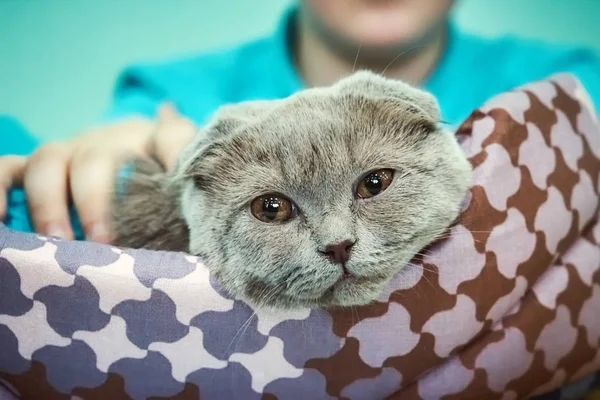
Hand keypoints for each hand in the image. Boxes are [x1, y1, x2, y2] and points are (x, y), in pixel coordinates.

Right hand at [0, 105, 196, 241]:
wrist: (137, 164)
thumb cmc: (165, 191)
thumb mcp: (185, 196)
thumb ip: (195, 208)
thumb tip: (214, 241)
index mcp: (157, 142)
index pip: (171, 135)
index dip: (177, 154)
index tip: (179, 182)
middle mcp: (112, 140)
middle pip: (97, 157)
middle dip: (97, 201)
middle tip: (104, 243)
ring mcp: (72, 151)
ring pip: (49, 160)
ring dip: (50, 203)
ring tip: (58, 244)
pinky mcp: (41, 167)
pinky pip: (8, 170)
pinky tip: (2, 222)